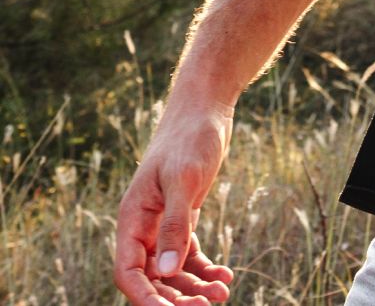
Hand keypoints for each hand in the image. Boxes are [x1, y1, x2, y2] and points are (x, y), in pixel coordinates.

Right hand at [113, 101, 234, 305]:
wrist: (206, 108)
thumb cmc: (190, 137)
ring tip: (222, 293)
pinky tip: (225, 276)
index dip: (145, 298)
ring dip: (194, 287)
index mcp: (133, 217)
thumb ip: (175, 224)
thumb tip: (166, 272)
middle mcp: (144, 225)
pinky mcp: (185, 217)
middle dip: (175, 298)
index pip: (129, 271)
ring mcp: (164, 223)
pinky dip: (205, 268)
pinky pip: (189, 254)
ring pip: (173, 270)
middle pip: (152, 277)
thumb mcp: (184, 179)